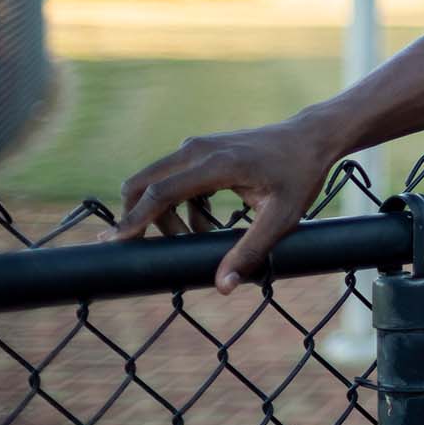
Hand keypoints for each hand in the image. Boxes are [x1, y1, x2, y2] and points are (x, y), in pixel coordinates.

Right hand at [104, 119, 337, 293]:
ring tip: (193, 239)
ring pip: (155, 181)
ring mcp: (198, 145)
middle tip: (140, 247)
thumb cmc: (299, 175)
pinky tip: (204, 225)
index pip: (161, 192)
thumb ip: (250, 251)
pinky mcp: (201, 149)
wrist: (311, 138)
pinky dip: (178, 205)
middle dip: (135, 216)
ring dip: (163, 216)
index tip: (113, 243)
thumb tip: (223, 286)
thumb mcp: (282, 218)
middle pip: (143, 181)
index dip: (135, 219)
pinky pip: (173, 179)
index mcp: (217, 164)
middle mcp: (199, 149)